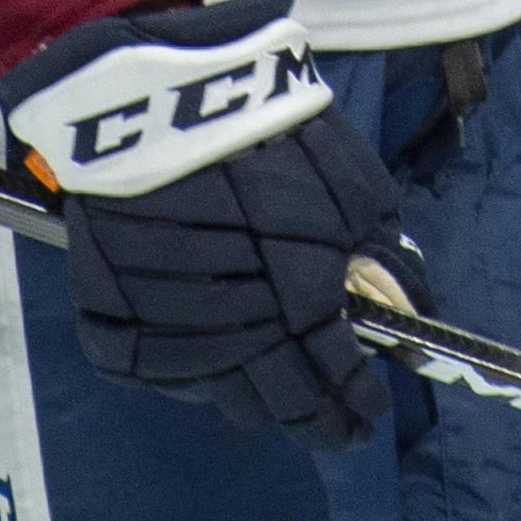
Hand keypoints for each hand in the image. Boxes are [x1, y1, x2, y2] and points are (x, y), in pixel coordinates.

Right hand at [0, 0, 407, 451]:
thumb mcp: (354, 189)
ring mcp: (171, 339)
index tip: (370, 408)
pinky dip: (191, 365)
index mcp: (303, 308)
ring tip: (271, 369)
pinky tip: (211, 342)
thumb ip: (381, 262)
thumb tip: (405, 317)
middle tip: (332, 413)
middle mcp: (239, 340)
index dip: (357, 404)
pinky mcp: (114, 328)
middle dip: (315, 416)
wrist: (155, 104)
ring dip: (253, 391)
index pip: (337, 385)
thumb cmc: (270, 136)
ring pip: (221, 396)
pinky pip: (161, 373)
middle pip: (280, 408)